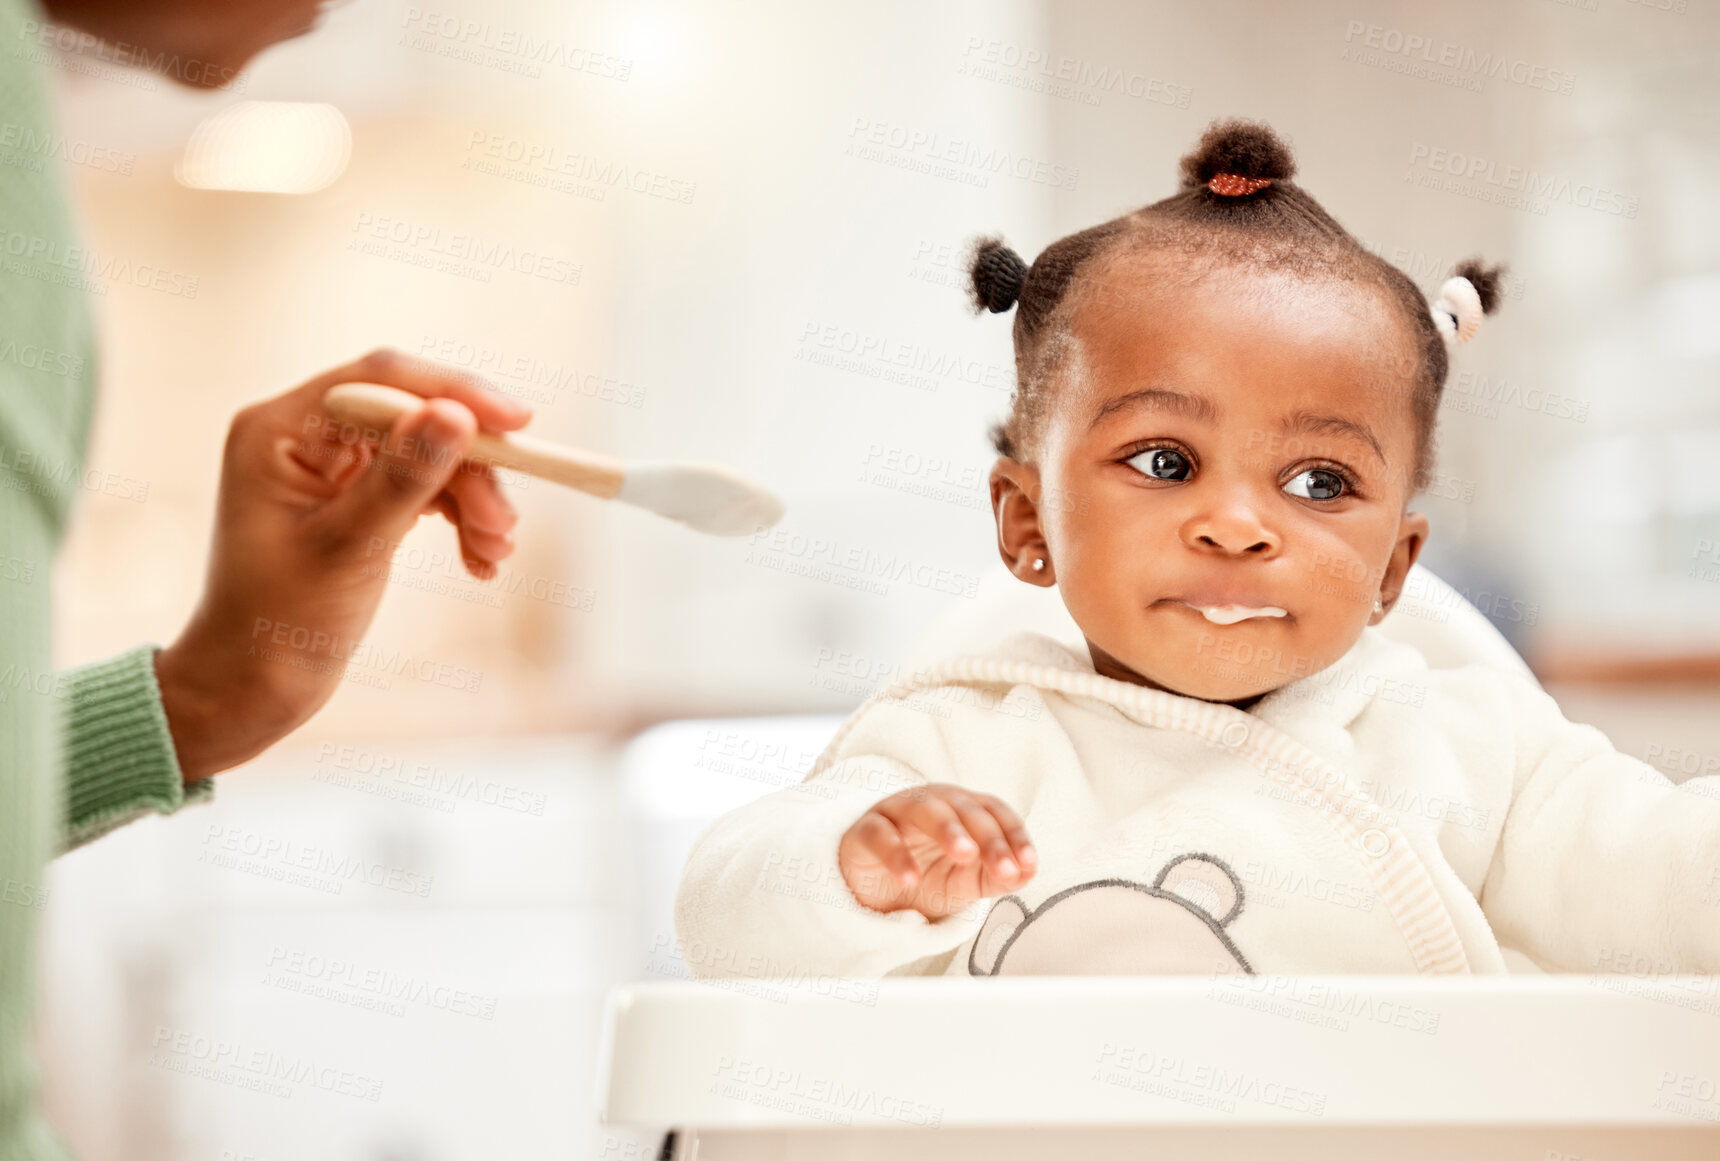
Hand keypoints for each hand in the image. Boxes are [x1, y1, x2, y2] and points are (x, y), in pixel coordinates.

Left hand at [153, 348, 531, 780]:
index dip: (455, 393)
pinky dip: (460, 519)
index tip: (518, 422)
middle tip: (505, 524)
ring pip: (430, 455)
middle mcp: (304, 436)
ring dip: (472, 501)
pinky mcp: (358, 497)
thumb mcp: (348, 548)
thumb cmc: (277, 625)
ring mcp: (333, 467)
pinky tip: (480, 560)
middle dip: (469, 468)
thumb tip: (458, 414)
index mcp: (279, 430)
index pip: (381, 382)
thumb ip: (403, 478)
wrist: (251, 688)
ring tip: (494, 555)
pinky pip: (426, 487)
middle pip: (415, 419)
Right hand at [838, 783, 1037, 918]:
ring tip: (965, 855)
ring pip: (923, 808)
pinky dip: (895, 854)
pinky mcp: (864, 831)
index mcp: (962, 809)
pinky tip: (910, 879)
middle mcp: (932, 802)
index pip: (993, 809)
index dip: (1014, 833)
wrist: (876, 896)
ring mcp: (896, 812)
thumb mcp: (967, 883)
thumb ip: (996, 876)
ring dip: (947, 829)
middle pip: (963, 806)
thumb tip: (1026, 871)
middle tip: (1004, 868)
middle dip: (988, 837)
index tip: (1028, 863)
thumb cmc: (928, 878)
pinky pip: (879, 834)